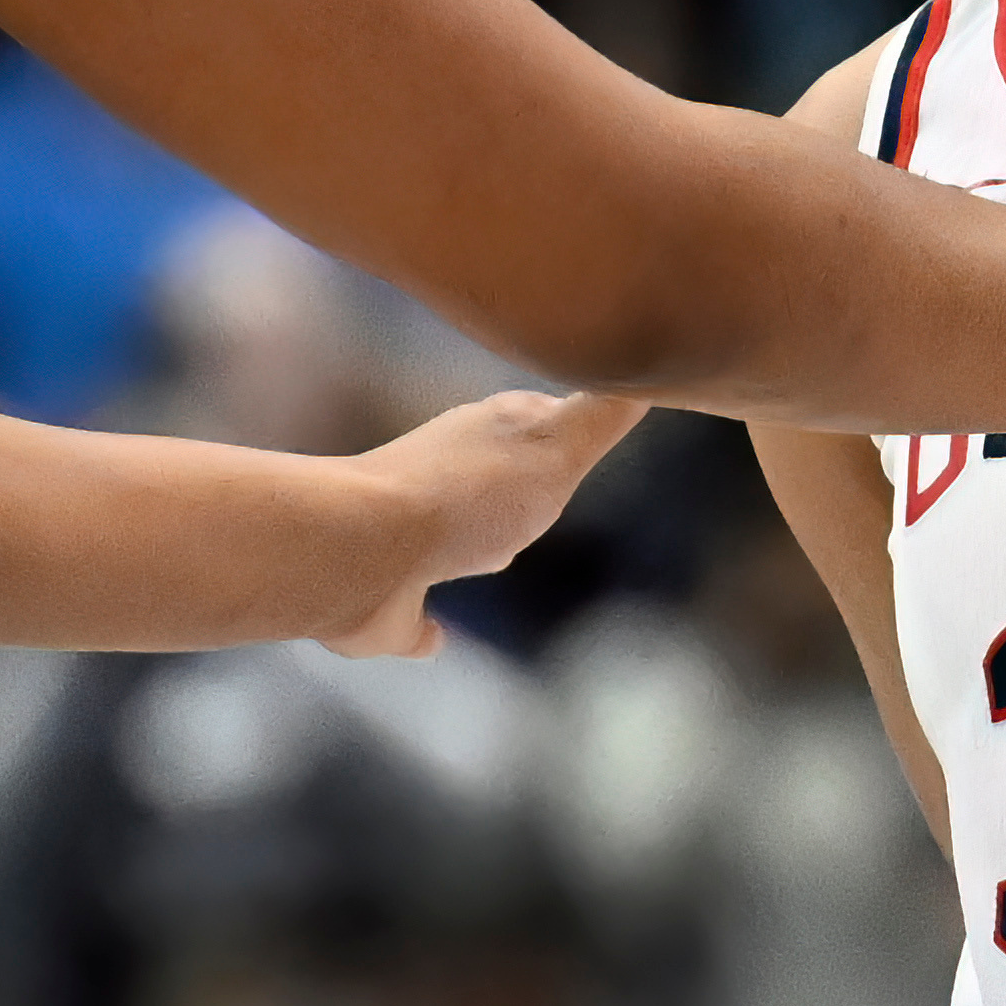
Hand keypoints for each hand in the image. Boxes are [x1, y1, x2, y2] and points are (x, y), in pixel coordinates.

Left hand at [310, 390, 645, 659]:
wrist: (363, 551)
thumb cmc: (465, 496)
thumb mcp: (556, 446)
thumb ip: (601, 412)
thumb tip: (643, 367)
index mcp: (489, 434)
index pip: (539, 414)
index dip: (567, 416)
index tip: (591, 414)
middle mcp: (446, 477)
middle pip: (497, 472)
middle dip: (523, 479)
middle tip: (551, 482)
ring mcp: (410, 535)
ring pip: (452, 532)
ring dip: (474, 537)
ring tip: (500, 548)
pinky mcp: (387, 598)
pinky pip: (412, 612)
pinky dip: (422, 624)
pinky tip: (434, 638)